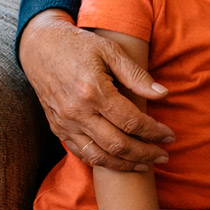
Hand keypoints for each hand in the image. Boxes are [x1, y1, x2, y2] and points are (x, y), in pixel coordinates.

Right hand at [18, 10, 173, 170]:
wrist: (40, 47)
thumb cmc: (80, 45)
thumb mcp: (111, 51)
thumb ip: (136, 75)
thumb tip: (162, 94)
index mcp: (93, 91)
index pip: (131, 121)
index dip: (153, 132)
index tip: (169, 136)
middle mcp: (77, 112)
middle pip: (117, 144)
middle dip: (145, 153)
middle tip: (164, 155)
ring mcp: (64, 123)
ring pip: (98, 156)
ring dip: (125, 164)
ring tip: (146, 164)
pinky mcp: (57, 128)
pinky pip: (81, 153)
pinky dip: (102, 161)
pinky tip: (119, 161)